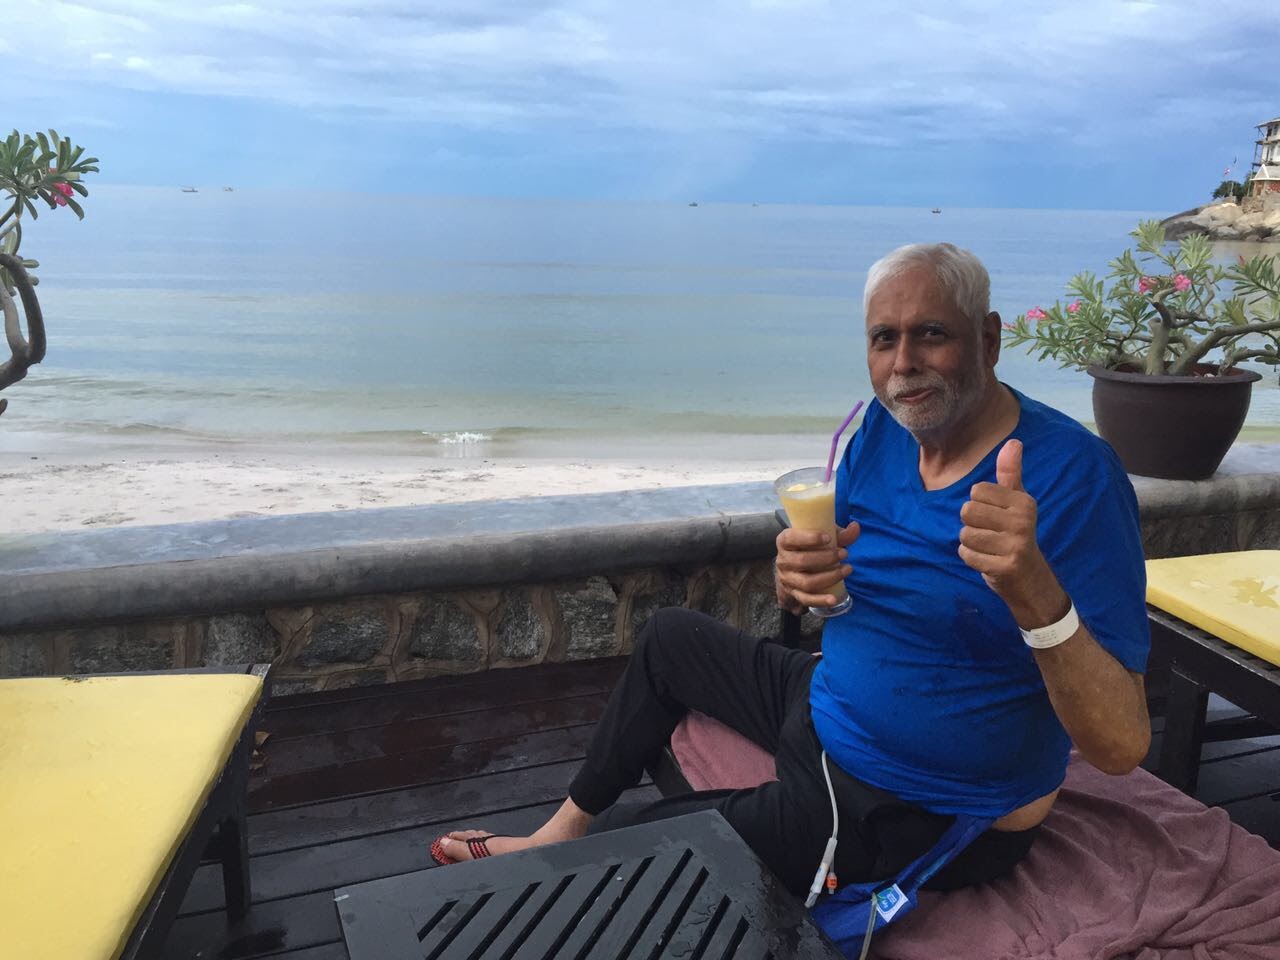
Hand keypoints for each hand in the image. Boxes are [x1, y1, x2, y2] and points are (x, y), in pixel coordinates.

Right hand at [774, 522, 859, 614]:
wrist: (796, 566)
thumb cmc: (810, 546)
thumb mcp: (821, 536)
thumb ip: (839, 533)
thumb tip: (855, 527)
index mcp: (784, 541)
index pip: (791, 538)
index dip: (809, 538)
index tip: (828, 538)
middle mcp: (782, 561)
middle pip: (802, 561)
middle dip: (826, 558)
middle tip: (845, 553)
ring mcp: (787, 579)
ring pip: (807, 582)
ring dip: (829, 577)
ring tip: (846, 569)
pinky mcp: (794, 594)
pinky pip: (806, 600)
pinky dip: (821, 600)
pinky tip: (834, 599)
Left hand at [958, 440, 1065, 624]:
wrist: (1029, 577)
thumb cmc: (1015, 533)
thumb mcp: (1016, 501)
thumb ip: (1010, 473)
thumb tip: (1013, 442)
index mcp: (1023, 502)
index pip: (976, 491)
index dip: (978, 504)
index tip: (995, 516)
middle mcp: (1022, 521)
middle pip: (967, 511)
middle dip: (972, 524)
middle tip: (990, 533)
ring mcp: (1015, 545)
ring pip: (965, 534)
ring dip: (971, 543)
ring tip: (989, 547)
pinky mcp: (1004, 566)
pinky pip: (966, 554)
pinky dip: (971, 558)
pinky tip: (987, 560)